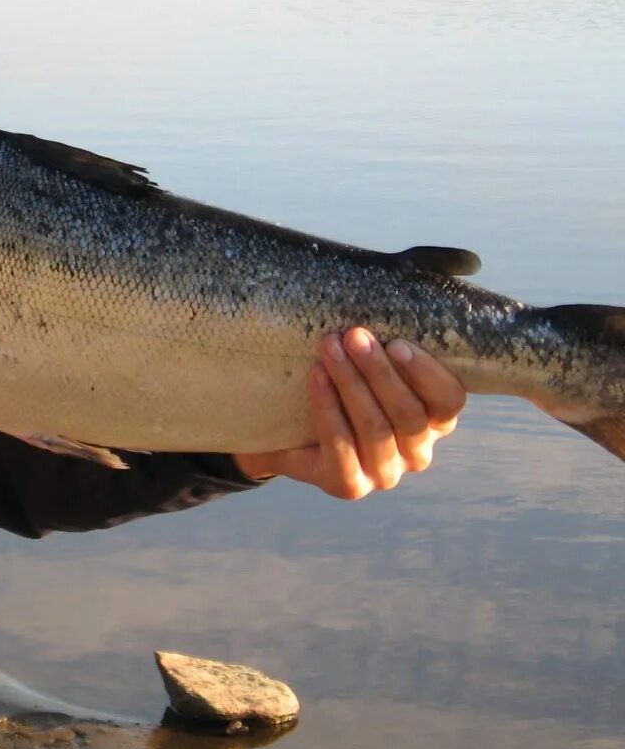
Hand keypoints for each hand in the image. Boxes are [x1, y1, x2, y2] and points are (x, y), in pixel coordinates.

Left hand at [234, 327, 465, 497]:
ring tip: (328, 348)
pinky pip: (342, 451)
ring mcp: (385, 472)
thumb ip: (406, 315)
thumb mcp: (369, 349)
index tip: (396, 341)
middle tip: (352, 335)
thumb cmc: (337, 378)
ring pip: (377, 430)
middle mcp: (417, 450)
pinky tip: (316, 379)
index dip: (428, 373)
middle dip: (379, 372)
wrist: (282, 424)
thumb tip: (466, 262)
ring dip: (351, 384)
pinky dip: (328, 411)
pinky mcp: (350, 486)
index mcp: (433, 419)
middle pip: (410, 415)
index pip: (450, 400)